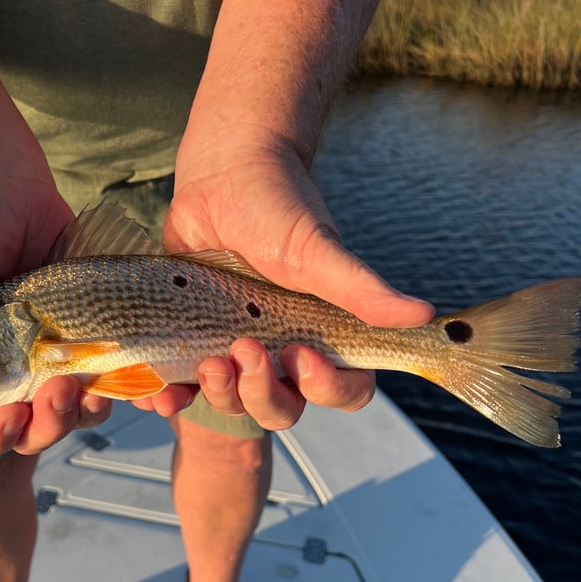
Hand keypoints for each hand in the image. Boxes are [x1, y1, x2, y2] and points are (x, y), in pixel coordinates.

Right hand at [0, 171, 110, 456]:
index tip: (9, 417)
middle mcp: (7, 371)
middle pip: (32, 427)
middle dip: (48, 423)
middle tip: (57, 393)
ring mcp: (50, 353)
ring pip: (74, 406)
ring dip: (84, 409)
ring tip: (86, 386)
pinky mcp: (89, 330)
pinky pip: (109, 370)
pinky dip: (123, 381)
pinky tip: (130, 375)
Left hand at [154, 140, 433, 430]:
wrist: (220, 173)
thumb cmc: (279, 205)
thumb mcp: (317, 251)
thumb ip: (361, 288)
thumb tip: (422, 315)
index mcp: (323, 334)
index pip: (342, 389)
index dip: (327, 389)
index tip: (303, 356)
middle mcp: (281, 349)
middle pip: (282, 407)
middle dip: (261, 393)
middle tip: (243, 351)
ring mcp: (235, 347)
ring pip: (233, 403)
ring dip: (220, 396)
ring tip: (207, 364)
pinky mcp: (192, 339)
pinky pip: (184, 385)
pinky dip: (171, 397)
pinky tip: (158, 396)